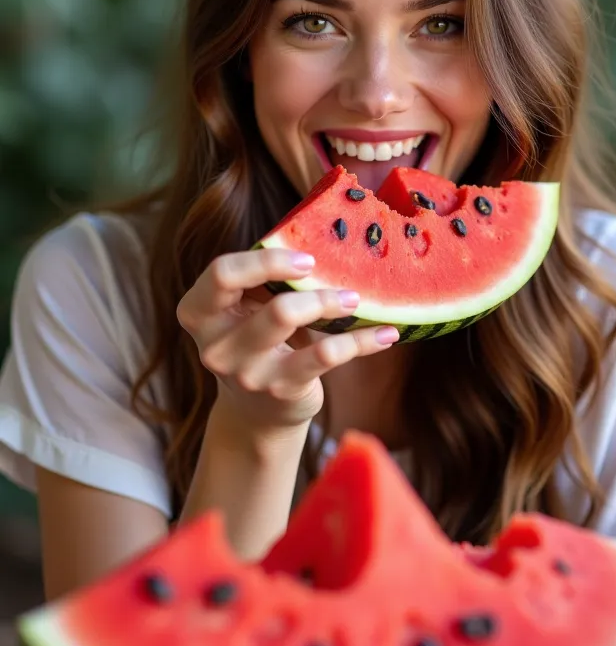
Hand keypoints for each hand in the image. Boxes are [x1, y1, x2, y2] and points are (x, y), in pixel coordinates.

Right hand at [177, 247, 398, 439]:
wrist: (256, 413)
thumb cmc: (257, 341)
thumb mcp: (246, 309)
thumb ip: (262, 278)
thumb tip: (319, 232)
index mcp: (198, 313)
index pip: (222, 274)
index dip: (266, 261)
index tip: (306, 259)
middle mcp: (215, 346)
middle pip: (271, 305)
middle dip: (312, 288)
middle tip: (339, 282)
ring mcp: (247, 373)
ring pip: (292, 321)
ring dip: (332, 304)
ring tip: (356, 299)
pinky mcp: (281, 390)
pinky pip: (327, 355)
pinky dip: (362, 341)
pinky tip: (387, 333)